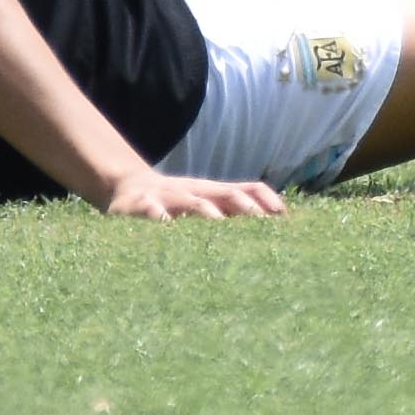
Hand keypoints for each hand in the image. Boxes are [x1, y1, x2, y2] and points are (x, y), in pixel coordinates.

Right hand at [97, 168, 287, 222]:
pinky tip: (165, 227)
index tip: (285, 218)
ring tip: (219, 225)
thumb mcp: (203, 204)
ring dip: (208, 212)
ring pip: (193, 203)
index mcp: (212, 193)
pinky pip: (151, 211)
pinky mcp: (141, 207)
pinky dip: (159, 218)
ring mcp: (169, 198)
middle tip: (263, 226)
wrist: (129, 187)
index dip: (266, 201)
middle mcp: (195, 192)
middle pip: (227, 195)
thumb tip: (270, 226)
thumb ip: (229, 213)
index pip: (246, 190)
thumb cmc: (176, 203)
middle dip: (246, 208)